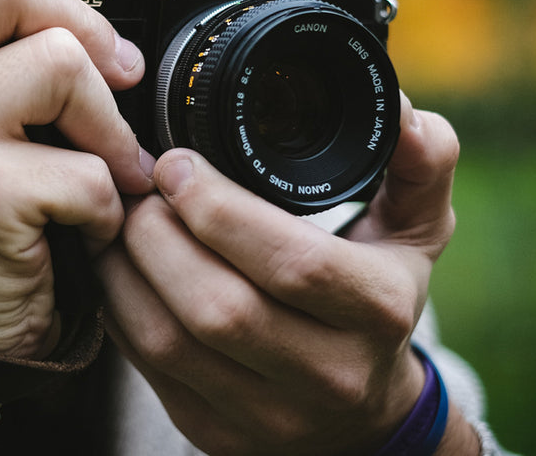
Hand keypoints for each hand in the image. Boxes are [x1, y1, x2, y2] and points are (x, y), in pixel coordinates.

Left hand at [98, 93, 464, 454]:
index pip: (294, 265)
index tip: (177, 164)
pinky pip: (145, 366)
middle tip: (137, 187)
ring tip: (118, 218)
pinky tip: (118, 265)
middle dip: (157, 233)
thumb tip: (400, 110)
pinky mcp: (213, 431)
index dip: (222, 211)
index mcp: (376, 311)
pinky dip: (118, 306)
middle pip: (219, 308)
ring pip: (168, 342)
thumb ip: (417, 163)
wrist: (364, 419)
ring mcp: (266, 415)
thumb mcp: (416, 231)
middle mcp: (327, 375)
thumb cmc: (378, 300)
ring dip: (125, 268)